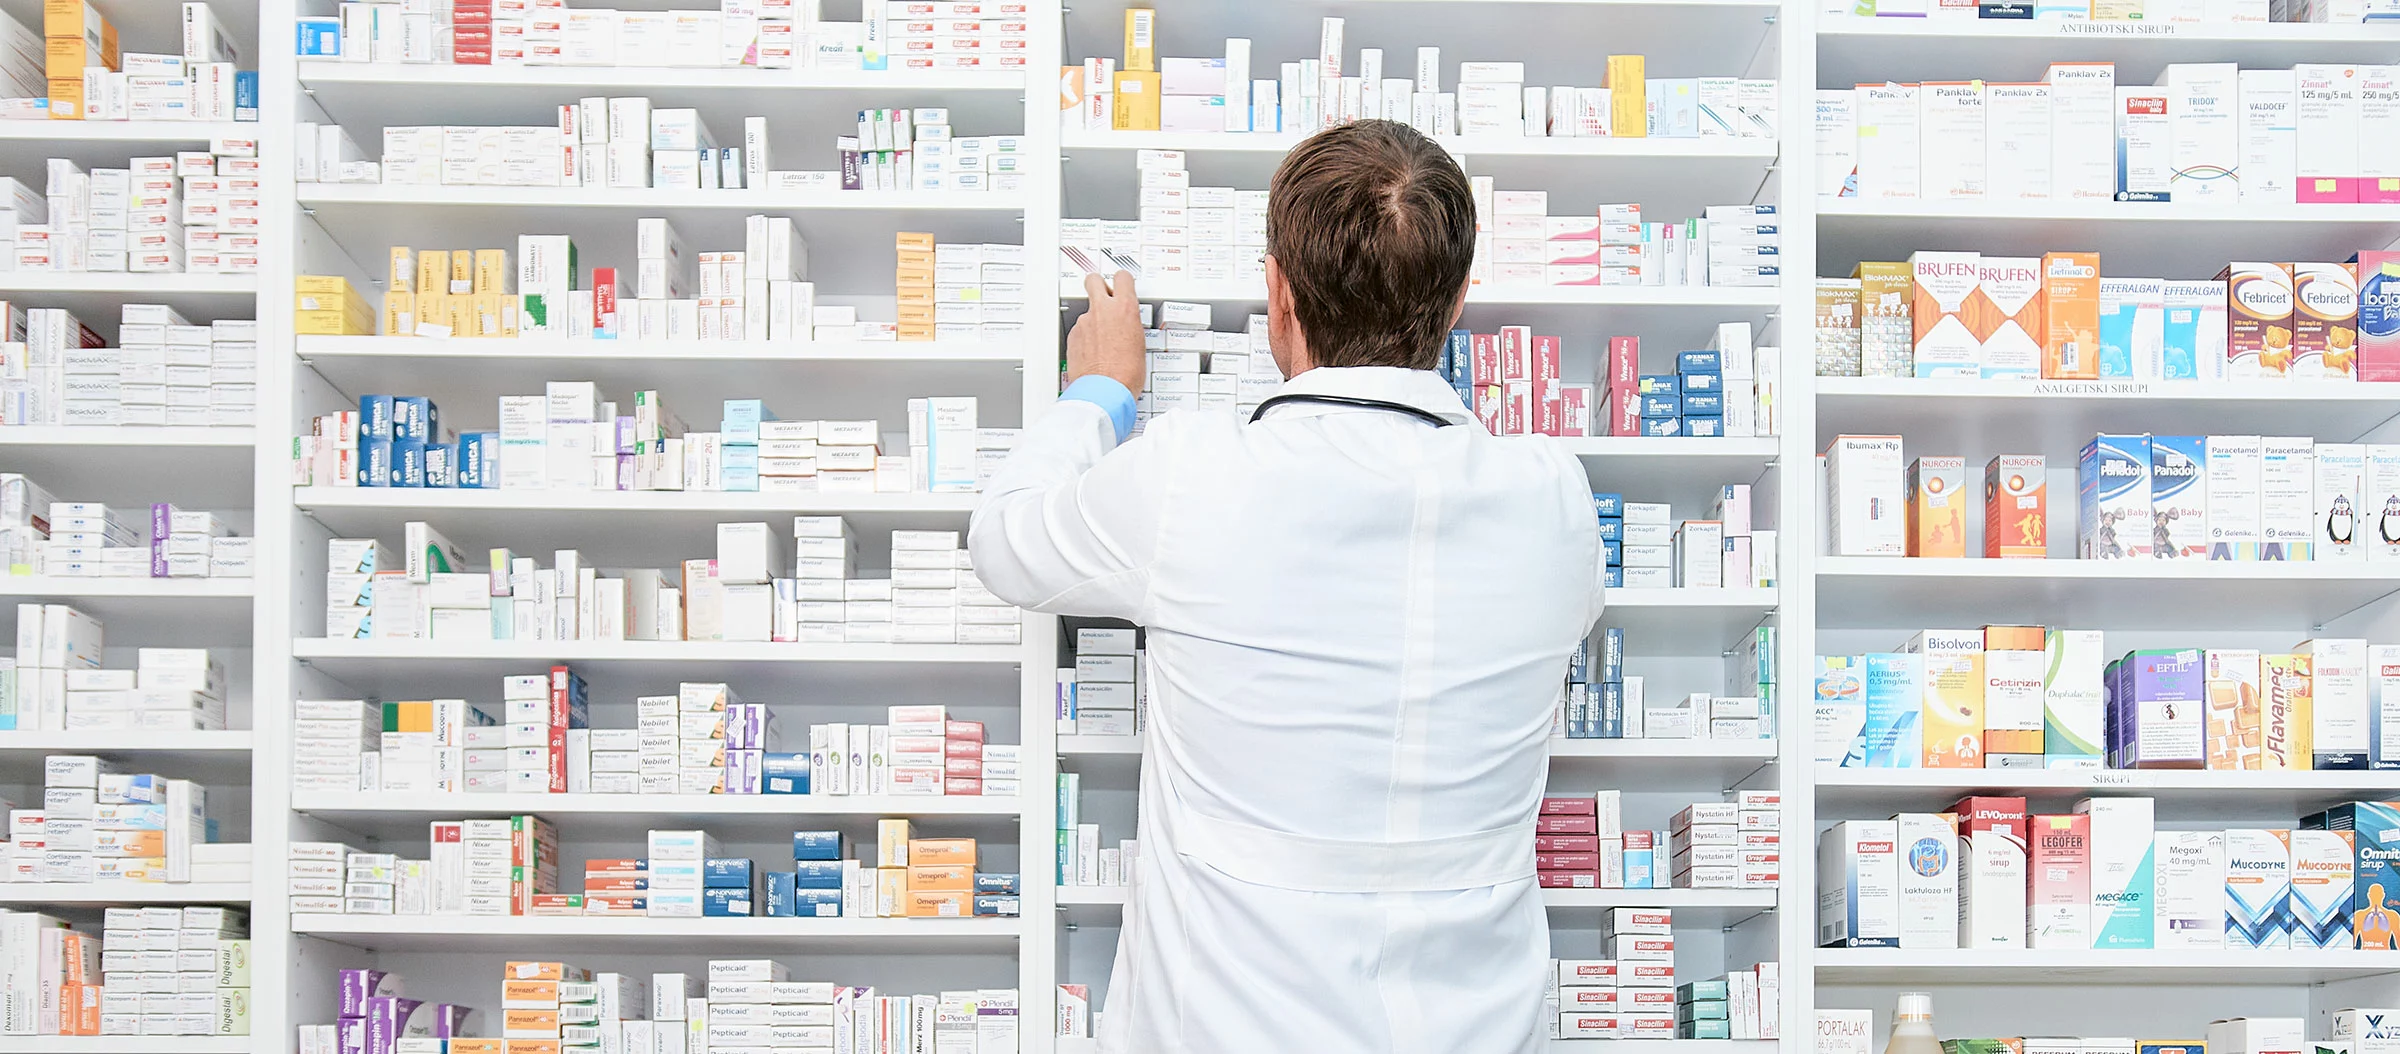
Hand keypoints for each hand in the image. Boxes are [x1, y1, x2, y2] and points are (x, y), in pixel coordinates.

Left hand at [1068, 270, 1144, 394]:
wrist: (1106, 390)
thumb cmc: (1126, 373)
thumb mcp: (1140, 343)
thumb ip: (1129, 325)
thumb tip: (1127, 325)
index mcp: (1124, 308)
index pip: (1122, 277)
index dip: (1121, 280)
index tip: (1121, 284)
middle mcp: (1103, 310)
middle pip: (1093, 279)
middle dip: (1097, 284)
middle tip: (1102, 293)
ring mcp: (1085, 321)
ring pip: (1087, 310)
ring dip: (1092, 319)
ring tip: (1101, 340)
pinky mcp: (1073, 335)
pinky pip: (1079, 329)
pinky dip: (1084, 336)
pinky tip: (1092, 350)